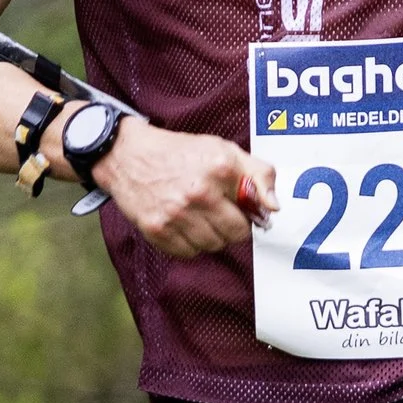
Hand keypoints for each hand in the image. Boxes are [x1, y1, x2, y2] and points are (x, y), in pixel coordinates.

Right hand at [90, 118, 276, 258]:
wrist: (128, 155)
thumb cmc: (180, 152)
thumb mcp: (223, 149)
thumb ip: (258, 173)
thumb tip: (274, 207)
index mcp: (220, 169)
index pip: (253, 212)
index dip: (249, 213)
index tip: (241, 208)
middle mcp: (199, 193)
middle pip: (235, 234)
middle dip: (232, 227)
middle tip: (218, 212)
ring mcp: (176, 214)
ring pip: (212, 246)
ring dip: (211, 236)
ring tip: (198, 216)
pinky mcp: (157, 230)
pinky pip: (188, 253)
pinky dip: (189, 243)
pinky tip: (182, 223)